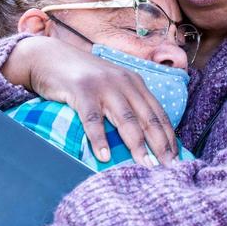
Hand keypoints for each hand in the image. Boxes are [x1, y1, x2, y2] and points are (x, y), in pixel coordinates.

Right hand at [1, 35, 177, 165]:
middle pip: (148, 118)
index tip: (177, 159)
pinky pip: (93, 119)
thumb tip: (143, 138)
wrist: (50, 57)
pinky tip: (104, 156)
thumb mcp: (111, 87)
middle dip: (160, 145)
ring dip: (137, 145)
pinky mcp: (82, 91)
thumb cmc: (82, 79)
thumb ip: (126, 105)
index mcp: (135, 83)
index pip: (159, 113)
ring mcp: (103, 86)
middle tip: (168, 168)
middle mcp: (124, 83)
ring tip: (144, 166)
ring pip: (126, 119)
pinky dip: (99, 139)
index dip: (169, 137)